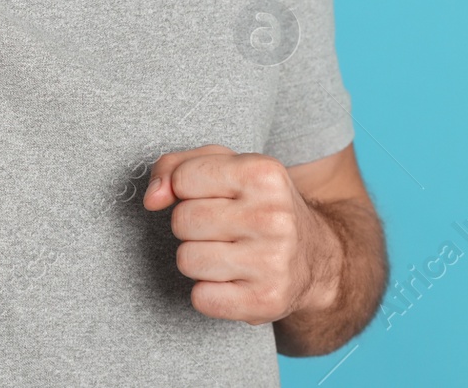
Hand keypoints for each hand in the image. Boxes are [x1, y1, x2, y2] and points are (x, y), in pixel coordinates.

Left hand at [143, 144, 341, 326]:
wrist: (315, 257)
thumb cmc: (259, 205)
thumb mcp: (226, 167)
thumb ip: (175, 166)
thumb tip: (151, 198)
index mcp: (263, 172)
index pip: (183, 178)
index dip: (187, 190)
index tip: (212, 196)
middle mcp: (273, 215)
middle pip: (182, 221)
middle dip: (192, 226)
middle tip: (222, 228)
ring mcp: (272, 260)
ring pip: (187, 260)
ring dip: (198, 259)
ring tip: (227, 253)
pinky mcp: (266, 300)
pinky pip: (201, 298)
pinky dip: (209, 292)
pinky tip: (233, 280)